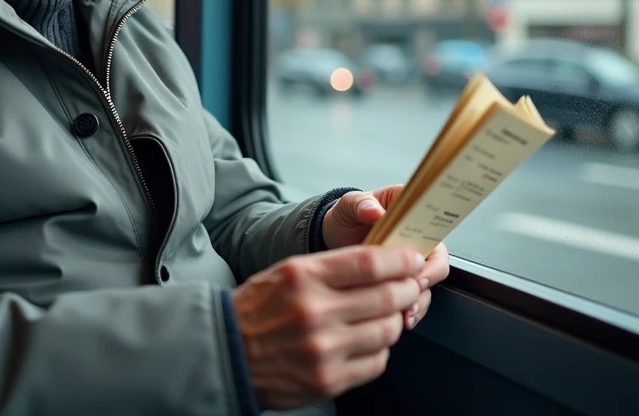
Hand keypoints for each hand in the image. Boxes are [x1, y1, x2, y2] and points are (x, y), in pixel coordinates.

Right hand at [232, 245, 423, 410]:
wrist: (227, 353)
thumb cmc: (259, 309)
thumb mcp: (288, 272)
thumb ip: (334, 267)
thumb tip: (385, 263)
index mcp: (304, 277)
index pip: (370, 263)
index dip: (401, 260)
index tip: (412, 259)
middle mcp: (315, 312)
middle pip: (387, 297)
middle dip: (408, 288)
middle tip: (410, 285)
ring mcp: (323, 350)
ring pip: (388, 330)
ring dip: (395, 319)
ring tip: (387, 314)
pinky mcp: (329, 380)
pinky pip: (377, 362)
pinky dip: (380, 349)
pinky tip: (367, 341)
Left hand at [321, 187, 450, 329]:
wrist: (333, 236)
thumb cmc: (346, 216)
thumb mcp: (349, 205)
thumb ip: (361, 204)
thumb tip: (375, 211)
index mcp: (410, 210)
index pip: (434, 224)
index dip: (430, 243)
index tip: (417, 261)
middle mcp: (418, 236)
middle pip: (437, 258)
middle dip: (428, 277)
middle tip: (415, 287)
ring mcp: (411, 261)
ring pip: (428, 281)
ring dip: (420, 298)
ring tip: (408, 312)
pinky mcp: (402, 280)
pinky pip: (415, 296)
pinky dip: (412, 309)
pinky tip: (403, 318)